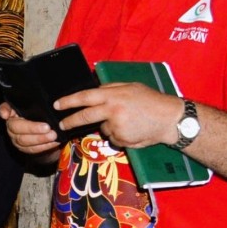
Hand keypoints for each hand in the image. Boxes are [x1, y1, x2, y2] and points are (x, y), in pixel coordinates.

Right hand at [0, 102, 60, 156]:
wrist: (45, 129)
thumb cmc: (39, 113)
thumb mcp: (37, 104)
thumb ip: (31, 101)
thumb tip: (20, 106)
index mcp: (12, 112)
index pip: (3, 109)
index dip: (3, 111)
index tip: (6, 114)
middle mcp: (10, 125)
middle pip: (17, 128)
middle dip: (33, 129)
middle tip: (48, 128)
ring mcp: (15, 138)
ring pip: (24, 141)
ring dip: (40, 139)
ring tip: (53, 135)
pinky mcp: (23, 148)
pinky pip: (32, 149)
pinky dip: (44, 146)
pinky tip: (54, 142)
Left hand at [53, 83, 184, 149]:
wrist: (170, 119)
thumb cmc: (150, 101)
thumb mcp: (130, 87)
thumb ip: (110, 89)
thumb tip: (93, 90)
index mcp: (112, 95)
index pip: (84, 97)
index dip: (68, 101)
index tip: (56, 105)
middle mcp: (112, 110)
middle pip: (85, 117)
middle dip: (70, 121)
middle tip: (61, 125)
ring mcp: (116, 126)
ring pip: (103, 129)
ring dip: (110, 127)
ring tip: (129, 121)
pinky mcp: (122, 139)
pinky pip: (114, 138)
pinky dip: (120, 136)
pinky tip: (133, 130)